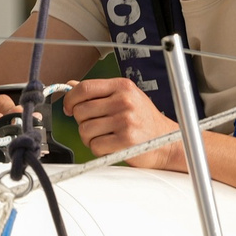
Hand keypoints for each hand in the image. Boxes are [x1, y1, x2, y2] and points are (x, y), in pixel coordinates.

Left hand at [61, 77, 182, 170]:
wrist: (168, 142)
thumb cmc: (144, 120)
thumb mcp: (125, 98)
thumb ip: (98, 92)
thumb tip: (70, 86)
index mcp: (122, 86)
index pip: (84, 88)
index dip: (70, 99)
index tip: (68, 108)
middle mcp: (124, 101)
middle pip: (81, 111)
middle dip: (81, 122)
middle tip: (93, 126)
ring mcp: (126, 120)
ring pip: (85, 130)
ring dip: (89, 138)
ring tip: (103, 137)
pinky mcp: (126, 140)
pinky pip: (95, 145)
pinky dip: (97, 149)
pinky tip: (109, 146)